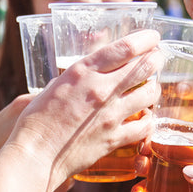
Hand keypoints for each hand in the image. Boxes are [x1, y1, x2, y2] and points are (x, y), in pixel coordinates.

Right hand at [6, 30, 162, 191]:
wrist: (34, 154)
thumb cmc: (36, 120)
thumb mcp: (56, 86)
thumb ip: (79, 77)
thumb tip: (94, 73)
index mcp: (83, 71)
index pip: (124, 47)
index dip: (145, 39)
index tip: (153, 37)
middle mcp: (100, 89)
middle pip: (145, 66)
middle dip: (156, 59)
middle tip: (157, 58)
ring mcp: (110, 114)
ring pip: (150, 94)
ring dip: (154, 88)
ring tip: (152, 88)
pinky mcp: (114, 138)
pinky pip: (145, 126)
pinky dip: (149, 120)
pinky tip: (146, 117)